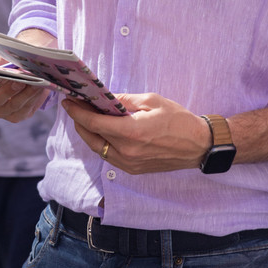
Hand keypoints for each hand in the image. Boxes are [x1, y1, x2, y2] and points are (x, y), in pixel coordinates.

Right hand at [0, 54, 50, 122]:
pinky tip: (39, 87)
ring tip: (35, 81)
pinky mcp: (15, 116)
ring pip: (10, 106)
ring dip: (24, 93)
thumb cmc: (6, 60)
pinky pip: (23, 110)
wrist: (24, 65)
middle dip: (6, 90)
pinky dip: (31, 98)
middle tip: (19, 80)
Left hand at [62, 93, 210, 173]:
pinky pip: (108, 156)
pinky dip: (100, 143)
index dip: (76, 112)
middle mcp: (126, 151)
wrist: (199, 146)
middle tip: (75, 106)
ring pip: (97, 148)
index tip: (68, 101)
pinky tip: (102, 131)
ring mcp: (129, 163)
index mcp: (130, 132)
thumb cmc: (178, 120)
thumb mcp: (151, 101)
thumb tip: (104, 98)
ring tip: (86, 117)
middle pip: (90, 137)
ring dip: (88, 133)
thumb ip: (124, 100)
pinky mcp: (133, 169)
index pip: (93, 123)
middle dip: (79, 121)